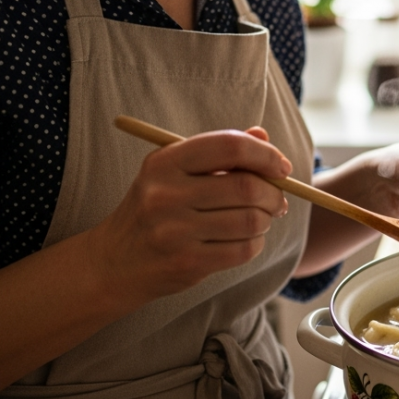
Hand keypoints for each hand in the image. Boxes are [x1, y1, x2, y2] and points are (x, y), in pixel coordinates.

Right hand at [85, 127, 290, 303]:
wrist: (115, 261)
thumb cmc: (156, 207)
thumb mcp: (176, 171)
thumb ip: (219, 151)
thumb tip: (263, 135)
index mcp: (165, 162)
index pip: (230, 146)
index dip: (265, 154)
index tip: (282, 167)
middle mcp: (165, 194)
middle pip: (247, 186)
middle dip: (274, 193)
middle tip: (278, 199)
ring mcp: (174, 231)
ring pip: (251, 221)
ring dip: (266, 220)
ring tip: (260, 219)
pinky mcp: (186, 263)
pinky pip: (243, 250)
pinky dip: (255, 243)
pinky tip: (246, 239)